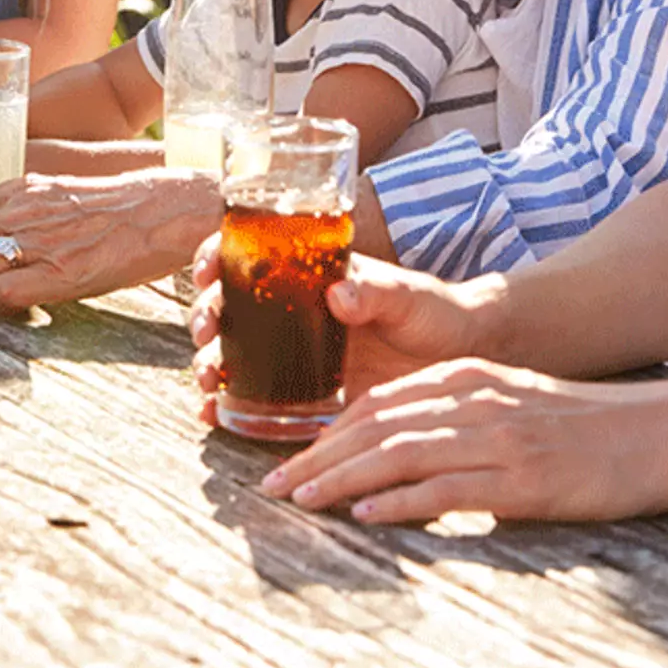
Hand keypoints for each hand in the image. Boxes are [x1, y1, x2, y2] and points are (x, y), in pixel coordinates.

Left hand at [0, 168, 218, 309]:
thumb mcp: (54, 197)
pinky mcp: (67, 271)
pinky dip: (2, 306)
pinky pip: (10, 293)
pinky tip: (19, 308)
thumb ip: (16, 214)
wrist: (164, 208)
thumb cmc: (111, 209)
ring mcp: (44, 241)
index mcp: (18, 190)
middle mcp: (23, 210)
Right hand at [189, 247, 490, 423]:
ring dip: (210, 362)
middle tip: (206, 333)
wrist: (460, 359)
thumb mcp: (408, 296)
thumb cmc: (435, 313)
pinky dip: (230, 406)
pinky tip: (215, 416)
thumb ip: (377, 292)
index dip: (218, 256)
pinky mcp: (305, 393)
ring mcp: (296, 352)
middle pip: (231, 305)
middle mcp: (295, 311)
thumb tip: (339, 293)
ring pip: (234, 351)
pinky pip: (258, 397)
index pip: (252, 252)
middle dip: (206, 316)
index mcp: (313, 274)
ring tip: (207, 381)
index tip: (207, 272)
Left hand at [254, 360, 667, 525]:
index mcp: (466, 379)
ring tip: (301, 502)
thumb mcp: (511, 405)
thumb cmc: (584, 427)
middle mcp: (473, 400)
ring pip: (399, 454)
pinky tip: (366, 517)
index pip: (377, 404)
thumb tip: (403, 458)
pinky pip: (447, 489)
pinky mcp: (522, 478)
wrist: (658, 434)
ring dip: (341, 480)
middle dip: (316, 458)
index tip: (288, 461)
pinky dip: (400, 503)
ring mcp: (496, 438)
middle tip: (270, 490)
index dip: (326, 433)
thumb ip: (457, 420)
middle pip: (375, 426)